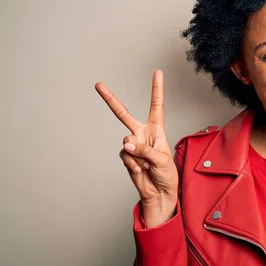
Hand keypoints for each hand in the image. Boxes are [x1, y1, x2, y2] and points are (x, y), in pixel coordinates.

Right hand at [95, 70, 177, 227]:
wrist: (159, 193)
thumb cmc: (167, 174)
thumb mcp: (161, 159)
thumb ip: (144, 149)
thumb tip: (126, 143)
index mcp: (157, 129)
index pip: (156, 105)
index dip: (156, 89)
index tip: (157, 72)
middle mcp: (142, 133)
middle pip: (123, 114)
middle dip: (110, 100)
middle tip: (98, 85)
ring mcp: (132, 144)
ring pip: (127, 142)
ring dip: (138, 155)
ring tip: (147, 165)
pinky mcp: (125, 156)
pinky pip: (124, 155)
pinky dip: (133, 164)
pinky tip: (141, 171)